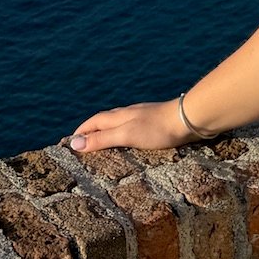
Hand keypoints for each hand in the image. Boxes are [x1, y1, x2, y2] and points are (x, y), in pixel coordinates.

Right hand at [67, 99, 187, 154]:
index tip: (68, 142)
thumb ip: (102, 139)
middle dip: (91, 130)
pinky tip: (129, 143)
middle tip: (81, 144)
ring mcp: (143, 118)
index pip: (93, 121)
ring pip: (119, 124)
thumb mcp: (125, 135)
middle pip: (105, 121)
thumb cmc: (157, 128)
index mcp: (119, 116)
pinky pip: (132, 129)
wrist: (190, 119)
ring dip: (107, 132)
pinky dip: (123, 135)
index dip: (80, 130)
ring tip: (102, 145)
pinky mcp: (155, 124)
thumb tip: (74, 143)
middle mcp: (129, 114)